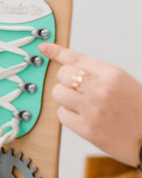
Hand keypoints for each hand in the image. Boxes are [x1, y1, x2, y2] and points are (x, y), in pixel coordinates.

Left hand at [40, 42, 141, 166]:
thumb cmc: (138, 111)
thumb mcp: (123, 82)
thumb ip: (97, 73)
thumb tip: (68, 63)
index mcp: (113, 75)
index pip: (76, 59)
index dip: (57, 52)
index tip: (45, 48)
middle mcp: (101, 90)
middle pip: (63, 74)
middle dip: (66, 80)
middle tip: (79, 90)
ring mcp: (92, 109)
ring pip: (58, 93)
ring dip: (65, 97)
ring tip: (81, 104)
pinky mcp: (86, 128)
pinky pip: (61, 114)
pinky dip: (67, 115)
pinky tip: (82, 117)